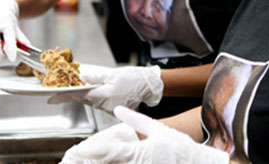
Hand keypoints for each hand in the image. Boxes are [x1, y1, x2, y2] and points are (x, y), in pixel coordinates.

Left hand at [48, 65, 163, 111]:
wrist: (149, 85)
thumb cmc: (134, 78)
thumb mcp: (114, 74)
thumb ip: (96, 76)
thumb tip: (80, 75)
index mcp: (104, 96)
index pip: (79, 95)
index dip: (63, 96)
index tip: (50, 98)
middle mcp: (104, 104)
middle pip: (83, 98)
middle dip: (71, 92)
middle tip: (59, 85)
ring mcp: (108, 107)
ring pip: (89, 99)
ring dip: (81, 92)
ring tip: (73, 83)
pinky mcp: (111, 106)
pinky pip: (97, 100)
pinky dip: (91, 94)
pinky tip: (90, 87)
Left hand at [59, 106, 229, 163]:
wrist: (197, 163)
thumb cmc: (178, 147)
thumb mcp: (157, 128)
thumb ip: (135, 119)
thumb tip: (119, 109)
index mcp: (137, 152)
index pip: (108, 151)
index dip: (89, 151)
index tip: (76, 150)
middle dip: (87, 162)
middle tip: (70, 160)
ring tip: (80, 163)